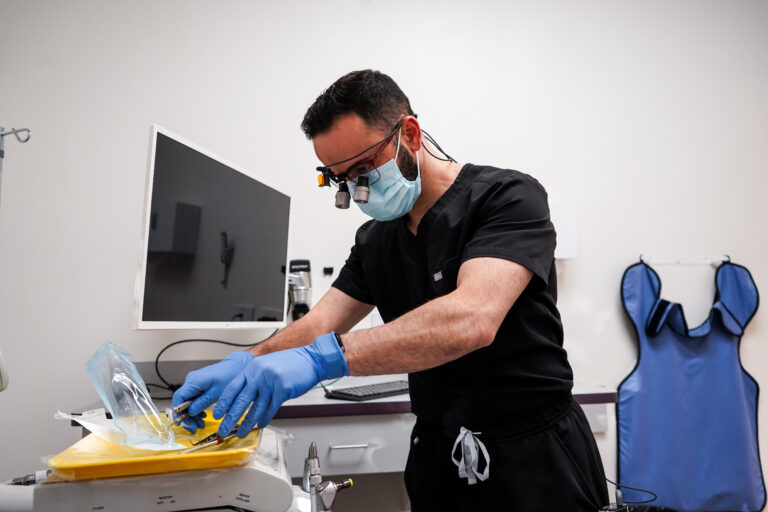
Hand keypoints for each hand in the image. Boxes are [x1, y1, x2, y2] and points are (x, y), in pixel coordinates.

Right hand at [172, 351, 254, 432]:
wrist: (237, 366)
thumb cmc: (230, 376)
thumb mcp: (217, 393)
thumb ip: (202, 402)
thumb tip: (190, 412)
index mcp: (194, 381)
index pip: (178, 397)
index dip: (177, 412)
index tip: (181, 423)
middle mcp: (191, 381)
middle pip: (182, 402)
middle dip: (187, 417)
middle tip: (194, 428)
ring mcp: (194, 383)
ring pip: (187, 402)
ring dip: (192, 415)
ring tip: (201, 424)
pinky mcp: (199, 385)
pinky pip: (193, 399)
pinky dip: (196, 408)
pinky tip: (203, 416)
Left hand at [213, 332, 347, 436]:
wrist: (311, 359)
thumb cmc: (290, 363)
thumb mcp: (266, 365)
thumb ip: (253, 378)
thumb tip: (241, 396)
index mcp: (252, 368)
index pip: (232, 388)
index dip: (223, 403)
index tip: (217, 415)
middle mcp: (259, 374)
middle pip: (240, 401)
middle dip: (231, 418)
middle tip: (224, 430)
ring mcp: (270, 382)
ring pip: (255, 408)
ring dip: (247, 423)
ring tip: (241, 432)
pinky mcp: (282, 390)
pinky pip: (270, 409)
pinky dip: (264, 419)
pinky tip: (259, 425)